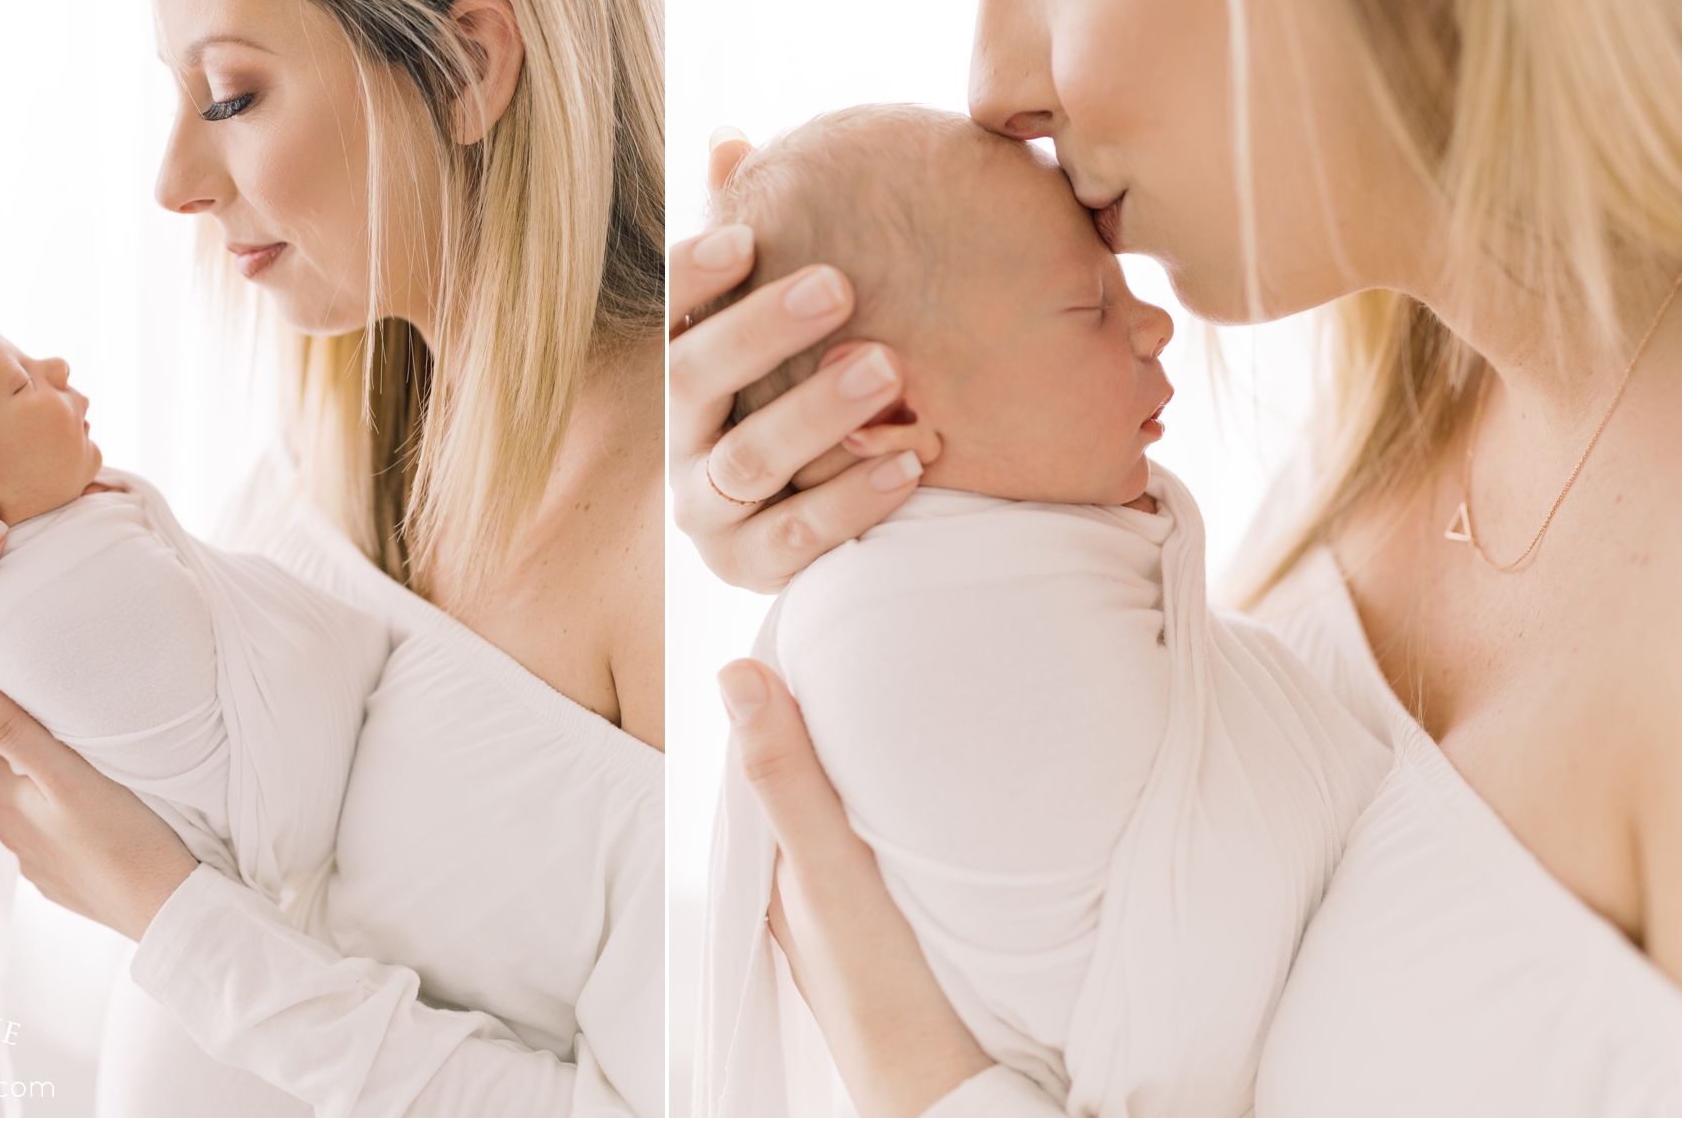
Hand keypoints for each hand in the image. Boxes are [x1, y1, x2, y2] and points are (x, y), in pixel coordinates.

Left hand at [0, 675, 196, 940]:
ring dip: (35, 789)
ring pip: (26, 813)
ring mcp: (37, 864)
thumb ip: (14, 732)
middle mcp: (13, 836)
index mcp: (7, 804)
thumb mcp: (66, 772)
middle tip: (34, 716)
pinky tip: (84, 814)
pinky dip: (58, 821)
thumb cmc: (120, 836)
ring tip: (63, 764)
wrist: (161, 904)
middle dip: (9, 751)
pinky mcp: (64, 881)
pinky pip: (50, 841)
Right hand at [668, 128, 932, 592]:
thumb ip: (754, 235)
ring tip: (886, 368)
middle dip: (761, 329)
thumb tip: (730, 138)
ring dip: (814, 411)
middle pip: (692, 379)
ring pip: (747, 459)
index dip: (693, 277)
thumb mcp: (771, 317)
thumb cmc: (798, 391)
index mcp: (677, 369)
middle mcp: (677, 437)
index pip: (665, 315)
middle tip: (839, 285)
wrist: (807, 523)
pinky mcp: (750, 566)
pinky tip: (914, 463)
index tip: (745, 234)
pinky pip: (799, 538)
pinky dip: (854, 500)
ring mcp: (708, 508)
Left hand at [722, 659, 991, 1116]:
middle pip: (808, 757)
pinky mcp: (897, 898)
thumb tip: (733, 673)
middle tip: (874, 616)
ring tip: (909, 669)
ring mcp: (848, 881)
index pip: (765, 738)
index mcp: (767, 850)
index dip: (785, 676)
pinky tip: (940, 761)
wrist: (948, 1079)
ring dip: (872, 738)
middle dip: (830, 697)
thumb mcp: (824, 869)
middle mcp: (799, 862)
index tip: (820, 607)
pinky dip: (906, 781)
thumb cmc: (876, 983)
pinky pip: (890, 817)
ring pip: (849, 786)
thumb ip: (784, 778)